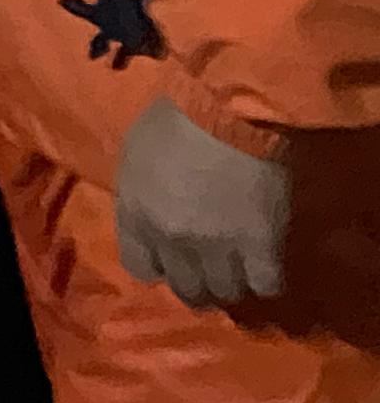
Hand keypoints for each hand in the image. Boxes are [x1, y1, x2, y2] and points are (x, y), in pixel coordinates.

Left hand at [116, 94, 290, 306]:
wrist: (228, 109)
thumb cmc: (176, 118)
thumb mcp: (136, 151)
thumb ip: (140, 192)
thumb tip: (151, 214)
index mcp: (136, 213)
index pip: (138, 267)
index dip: (159, 265)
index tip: (173, 256)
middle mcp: (171, 238)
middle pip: (186, 289)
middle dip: (199, 282)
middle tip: (213, 266)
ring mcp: (217, 247)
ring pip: (225, 293)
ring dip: (233, 282)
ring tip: (242, 265)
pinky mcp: (260, 247)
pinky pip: (265, 285)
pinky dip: (266, 278)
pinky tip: (266, 262)